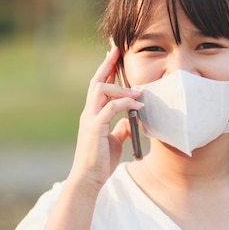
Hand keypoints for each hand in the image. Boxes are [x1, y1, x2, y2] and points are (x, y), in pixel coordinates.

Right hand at [68, 45, 142, 192]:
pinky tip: (139, 107)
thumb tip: (132, 119)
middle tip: (117, 50)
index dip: (106, 70)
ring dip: (122, 88)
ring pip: (102, 90)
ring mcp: (90, 119)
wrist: (88, 179)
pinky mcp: (95, 128)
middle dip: (108, 64)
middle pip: (97, 81)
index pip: (98, 86)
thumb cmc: (100, 161)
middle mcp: (89, 113)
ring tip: (140, 92)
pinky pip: (111, 108)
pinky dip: (126, 104)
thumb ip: (121, 127)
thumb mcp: (115, 141)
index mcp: (92, 114)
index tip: (114, 55)